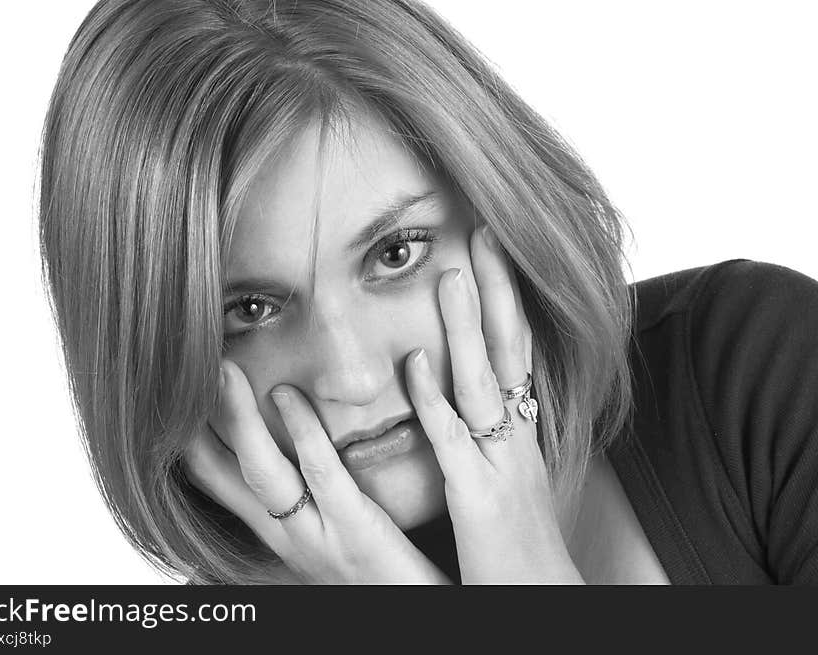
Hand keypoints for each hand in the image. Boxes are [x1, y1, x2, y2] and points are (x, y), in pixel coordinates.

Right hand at [182, 360, 450, 584]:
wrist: (414, 618)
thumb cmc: (378, 574)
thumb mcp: (329, 535)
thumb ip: (309, 498)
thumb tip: (296, 452)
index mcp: (276, 534)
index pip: (216, 482)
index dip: (188, 438)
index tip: (176, 394)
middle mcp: (283, 537)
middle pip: (221, 474)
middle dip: (197, 420)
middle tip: (183, 368)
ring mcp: (315, 535)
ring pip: (261, 472)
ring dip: (237, 418)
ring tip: (223, 369)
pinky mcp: (355, 531)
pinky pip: (320, 474)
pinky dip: (301, 431)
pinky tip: (286, 394)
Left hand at [404, 224, 584, 583]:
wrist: (540, 599)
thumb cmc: (519, 543)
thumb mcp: (508, 476)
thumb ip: (489, 433)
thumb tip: (466, 393)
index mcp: (521, 431)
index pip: (517, 351)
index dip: (508, 299)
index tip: (494, 250)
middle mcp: (517, 438)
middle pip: (509, 351)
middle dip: (498, 291)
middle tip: (486, 233)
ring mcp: (499, 464)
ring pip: (483, 384)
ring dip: (467, 328)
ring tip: (453, 274)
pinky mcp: (478, 497)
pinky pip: (453, 442)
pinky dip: (435, 400)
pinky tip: (415, 363)